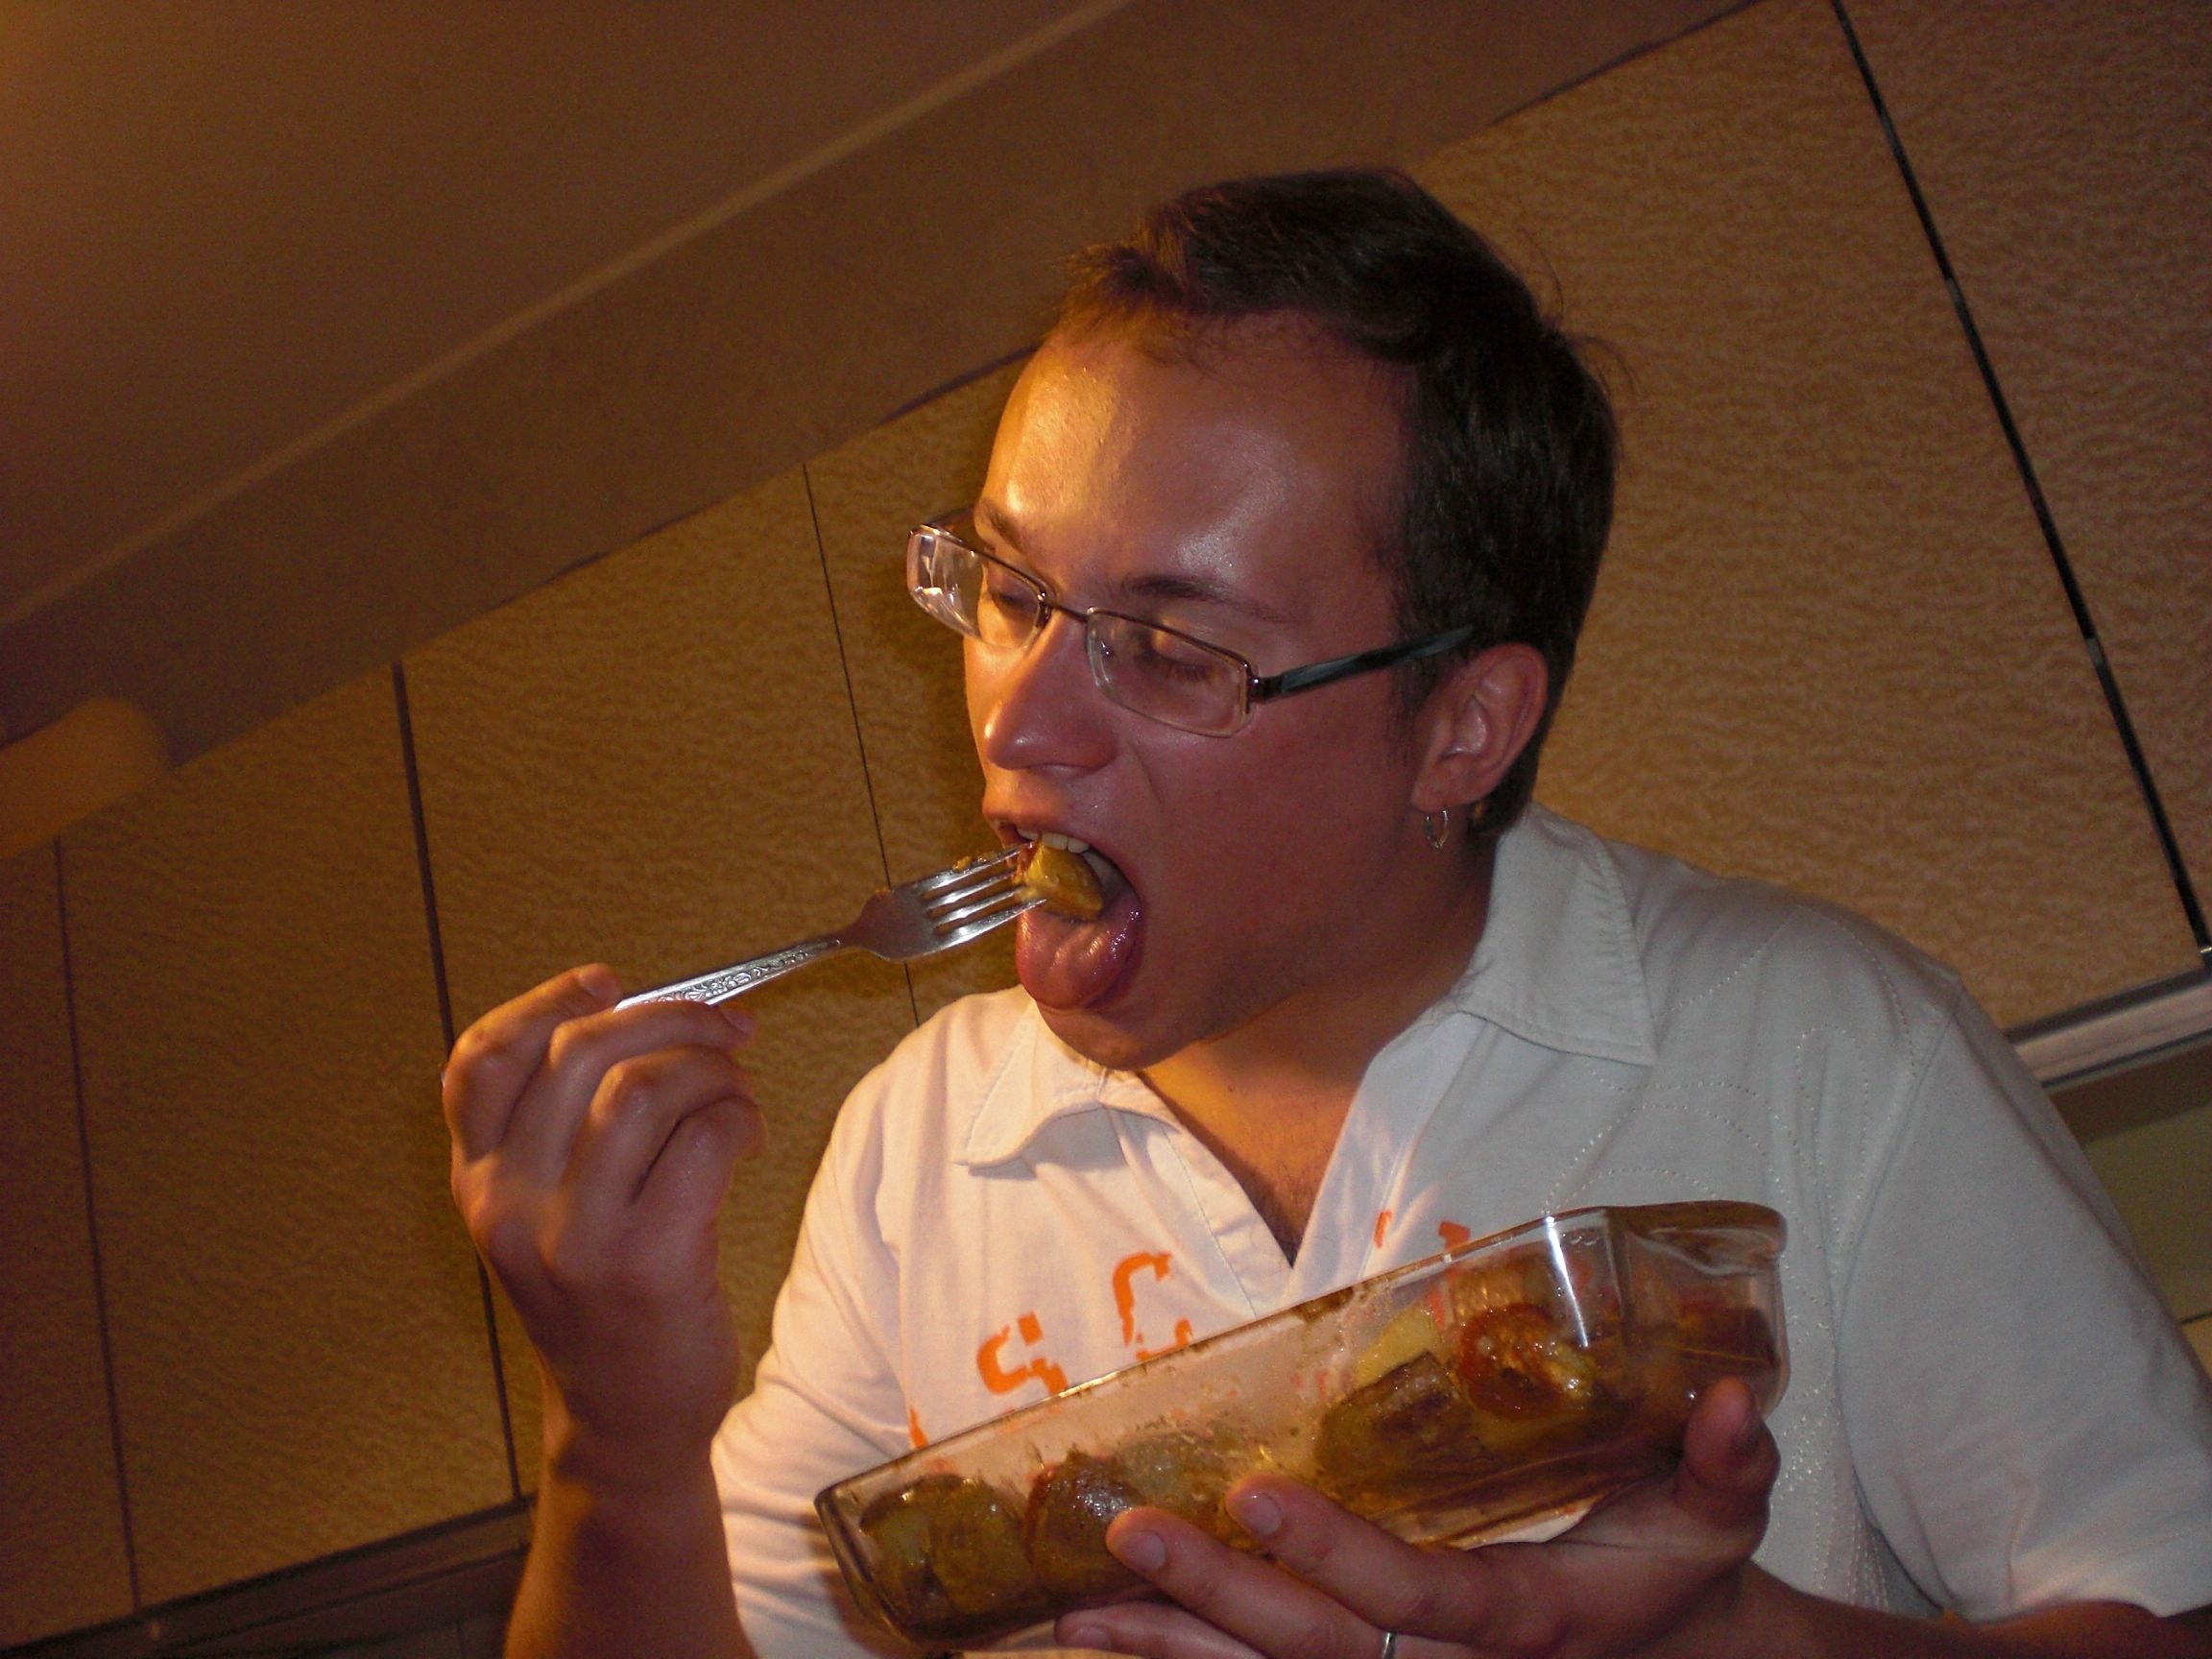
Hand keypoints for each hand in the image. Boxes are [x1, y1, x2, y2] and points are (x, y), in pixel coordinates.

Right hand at [443, 965, 763, 1486]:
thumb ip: (563, 1128)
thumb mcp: (545, 1215)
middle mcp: (511, 1206)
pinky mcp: (651, 1263)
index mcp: (478, 1183)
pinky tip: (747, 1136)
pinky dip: (740, 1117)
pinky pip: (705, 1139)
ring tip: (736, 1093)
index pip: (480, 1062)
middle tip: (724, 1031)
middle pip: (579, 1053)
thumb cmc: (602, 1300)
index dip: (546, 1002)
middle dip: (672, 1019)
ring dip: (712, 1069)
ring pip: (644, 1087)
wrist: (625, 1420)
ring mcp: (577, 1237)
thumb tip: (650, 1015)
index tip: (610, 983)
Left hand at [1057, 1378, 1777, 1658]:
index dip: (1336, 1553)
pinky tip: (1119, 1642)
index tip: (1253, 1493)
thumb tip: (1727, 1394)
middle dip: (1216, 1600)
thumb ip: (1724, 1459)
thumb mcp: (1719, 1516)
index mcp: (1525, 1624)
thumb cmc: (1681, 1576)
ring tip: (1077, 1613)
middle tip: (1123, 1540)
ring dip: (1176, 1651)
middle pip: (1318, 1652)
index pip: (1417, 1599)